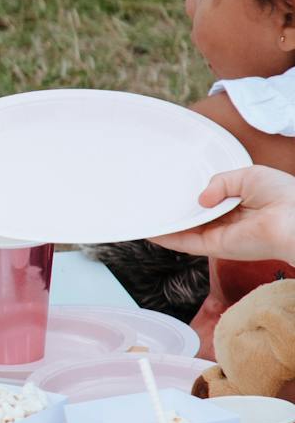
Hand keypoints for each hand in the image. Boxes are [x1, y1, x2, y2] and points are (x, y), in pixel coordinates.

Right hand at [150, 166, 294, 260]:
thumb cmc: (286, 197)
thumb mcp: (250, 175)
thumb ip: (221, 182)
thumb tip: (201, 198)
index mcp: (242, 204)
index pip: (212, 202)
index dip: (194, 196)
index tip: (177, 191)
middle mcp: (230, 222)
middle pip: (197, 217)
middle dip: (177, 211)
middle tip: (155, 202)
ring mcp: (222, 235)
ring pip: (186, 231)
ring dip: (165, 225)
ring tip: (143, 216)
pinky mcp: (216, 246)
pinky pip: (185, 242)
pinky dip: (167, 238)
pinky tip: (150, 231)